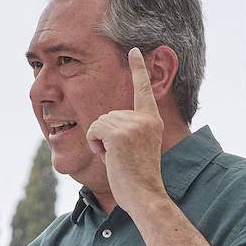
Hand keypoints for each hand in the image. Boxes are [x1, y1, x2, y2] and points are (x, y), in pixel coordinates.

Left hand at [85, 48, 167, 214]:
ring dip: (100, 143)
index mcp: (152, 120)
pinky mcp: (118, 133)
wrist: (145, 195)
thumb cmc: (139, 178)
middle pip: (108, 114)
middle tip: (122, 157)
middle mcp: (144, 118)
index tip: (134, 50)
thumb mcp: (140, 147)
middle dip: (106, 137)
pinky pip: (93, 131)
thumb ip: (131, 129)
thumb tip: (109, 123)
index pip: (144, 89)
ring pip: (98, 123)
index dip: (138, 68)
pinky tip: (110, 158)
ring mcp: (132, 124)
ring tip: (118, 159)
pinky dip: (95, 145)